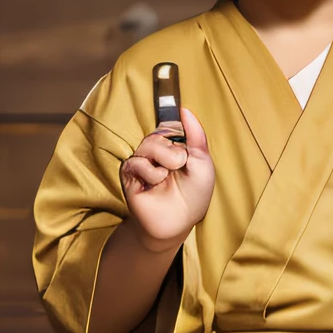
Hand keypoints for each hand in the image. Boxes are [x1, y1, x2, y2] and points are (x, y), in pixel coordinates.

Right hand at [120, 106, 214, 248]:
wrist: (179, 221)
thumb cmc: (194, 195)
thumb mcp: (203, 162)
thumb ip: (196, 135)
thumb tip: (185, 110)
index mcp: (174, 146)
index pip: (171, 124)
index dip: (179, 131)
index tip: (185, 146)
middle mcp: (156, 151)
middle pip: (160, 133)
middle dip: (173, 151)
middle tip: (179, 166)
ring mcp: (142, 161)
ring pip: (149, 144)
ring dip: (164, 160)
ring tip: (167, 176)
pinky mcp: (129, 173)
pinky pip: (137, 161)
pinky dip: (152, 173)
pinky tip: (156, 183)